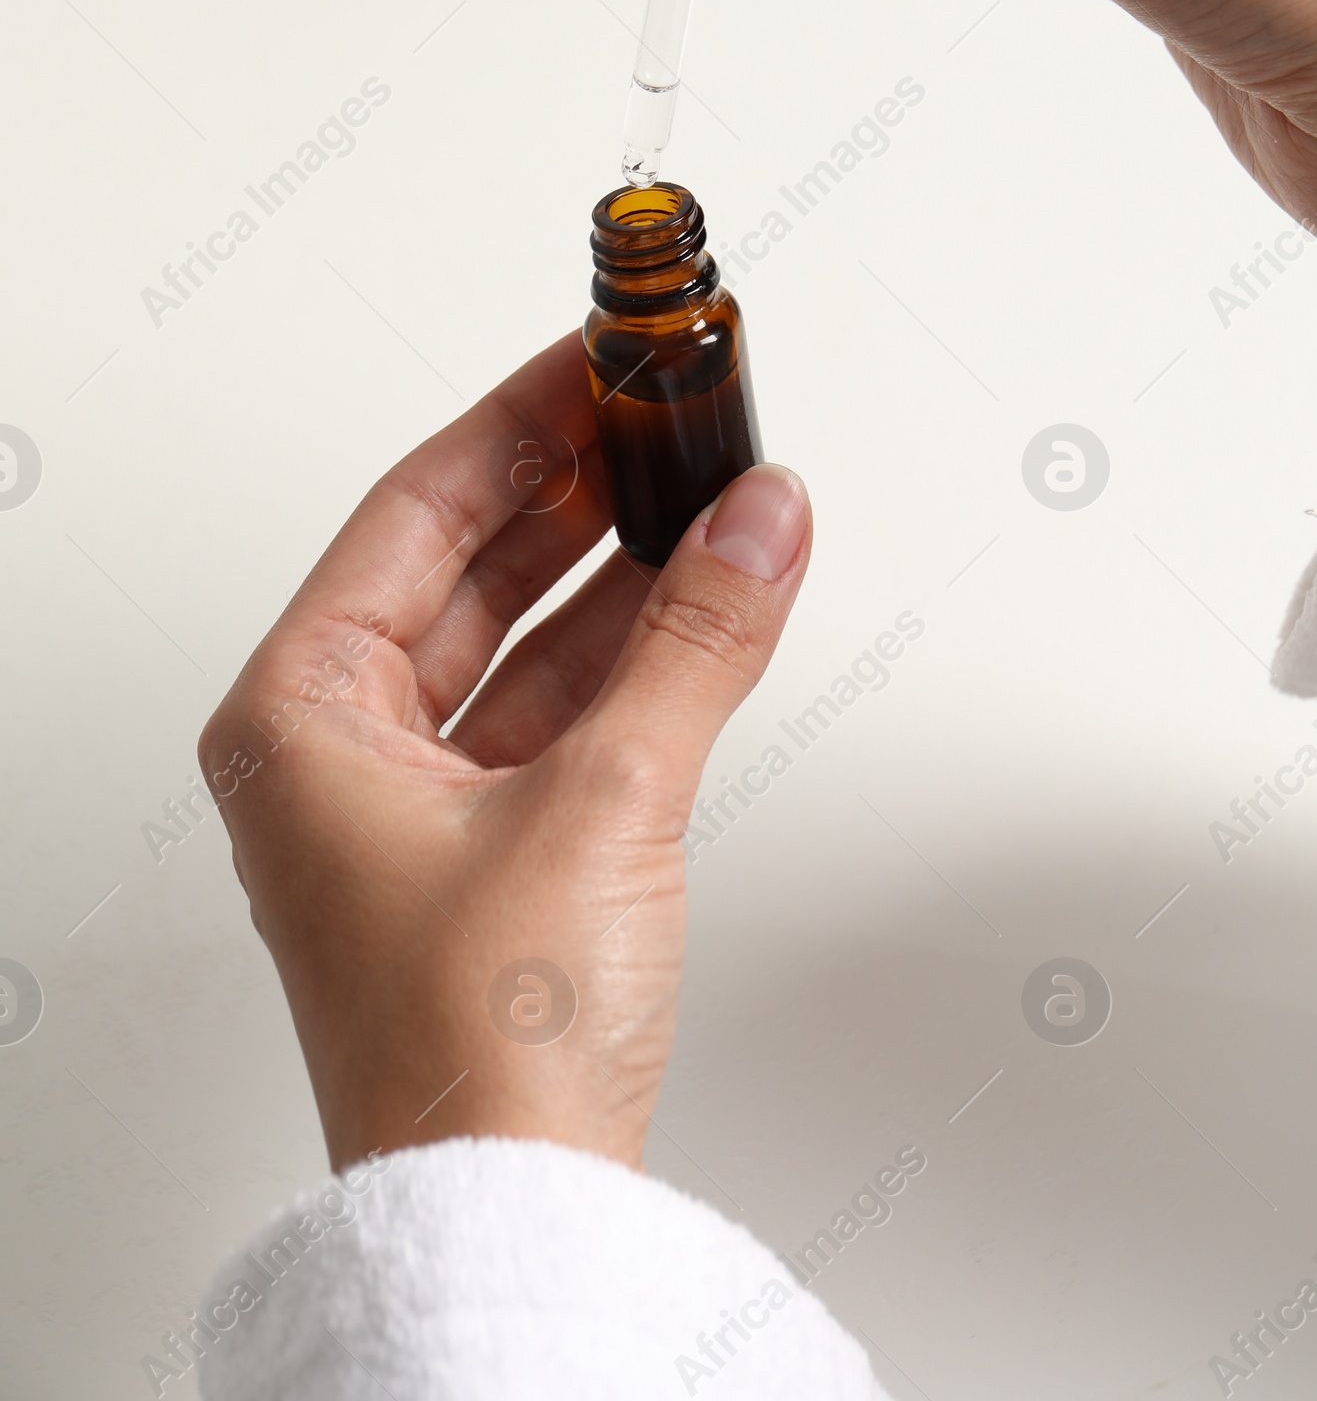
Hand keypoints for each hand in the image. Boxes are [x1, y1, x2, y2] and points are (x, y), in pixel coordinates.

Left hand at [198, 331, 809, 1172]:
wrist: (510, 1215)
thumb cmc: (478, 1048)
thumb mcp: (604, 801)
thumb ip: (695, 641)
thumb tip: (760, 519)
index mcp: (299, 716)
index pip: (417, 510)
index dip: (522, 420)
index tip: (600, 358)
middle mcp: (337, 751)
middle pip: (467, 565)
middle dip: (576, 487)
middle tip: (665, 410)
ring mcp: (412, 806)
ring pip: (521, 638)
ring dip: (618, 569)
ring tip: (707, 487)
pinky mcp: (487, 856)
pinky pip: (558, 711)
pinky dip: (632, 655)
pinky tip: (701, 599)